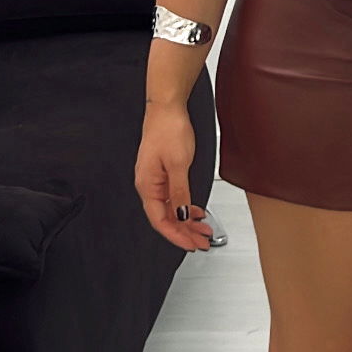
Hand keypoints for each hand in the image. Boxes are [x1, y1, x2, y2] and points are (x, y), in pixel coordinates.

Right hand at [135, 107, 213, 251]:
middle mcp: (148, 185)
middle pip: (166, 218)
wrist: (167, 107)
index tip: (191, 244)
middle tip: (202, 242)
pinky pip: (173, 197)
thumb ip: (180, 192)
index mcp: (147, 185)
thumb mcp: (179, 164)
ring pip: (171, 209)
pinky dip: (185, 207)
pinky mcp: (162, 173)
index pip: (160, 220)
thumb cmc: (168, 129)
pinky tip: (195, 211)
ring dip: (187, 221)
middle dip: (184, 232)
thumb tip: (182, 215)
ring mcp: (155, 179)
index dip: (177, 235)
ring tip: (203, 230)